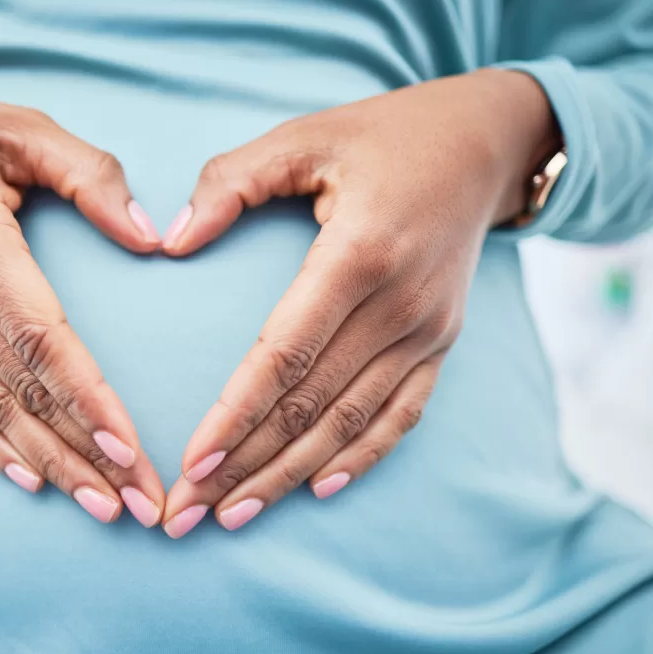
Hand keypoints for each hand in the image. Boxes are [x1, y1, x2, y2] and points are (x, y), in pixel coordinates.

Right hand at [0, 79, 164, 526]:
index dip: (84, 394)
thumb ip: (91, 176)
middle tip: (144, 503)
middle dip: (86, 451)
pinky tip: (34, 484)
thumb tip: (155, 238)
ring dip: (51, 464)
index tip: (129, 446)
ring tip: (105, 508)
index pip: (37, 333)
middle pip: (22, 387)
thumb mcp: (24, 127)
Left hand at [159, 69, 559, 536]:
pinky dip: (360, 458)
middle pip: (309, 406)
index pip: (283, 355)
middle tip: (186, 514)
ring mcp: (427, 331)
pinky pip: (399, 416)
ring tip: (234, 517)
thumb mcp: (302, 137)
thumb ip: (230, 182)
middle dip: (244, 466)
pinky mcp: (441, 344)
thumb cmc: (381, 136)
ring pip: (348, 424)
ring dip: (289, 476)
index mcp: (359, 254)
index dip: (234, 415)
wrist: (482, 144)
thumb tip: (170, 242)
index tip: (190, 463)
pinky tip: (318, 489)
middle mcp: (399, 305)